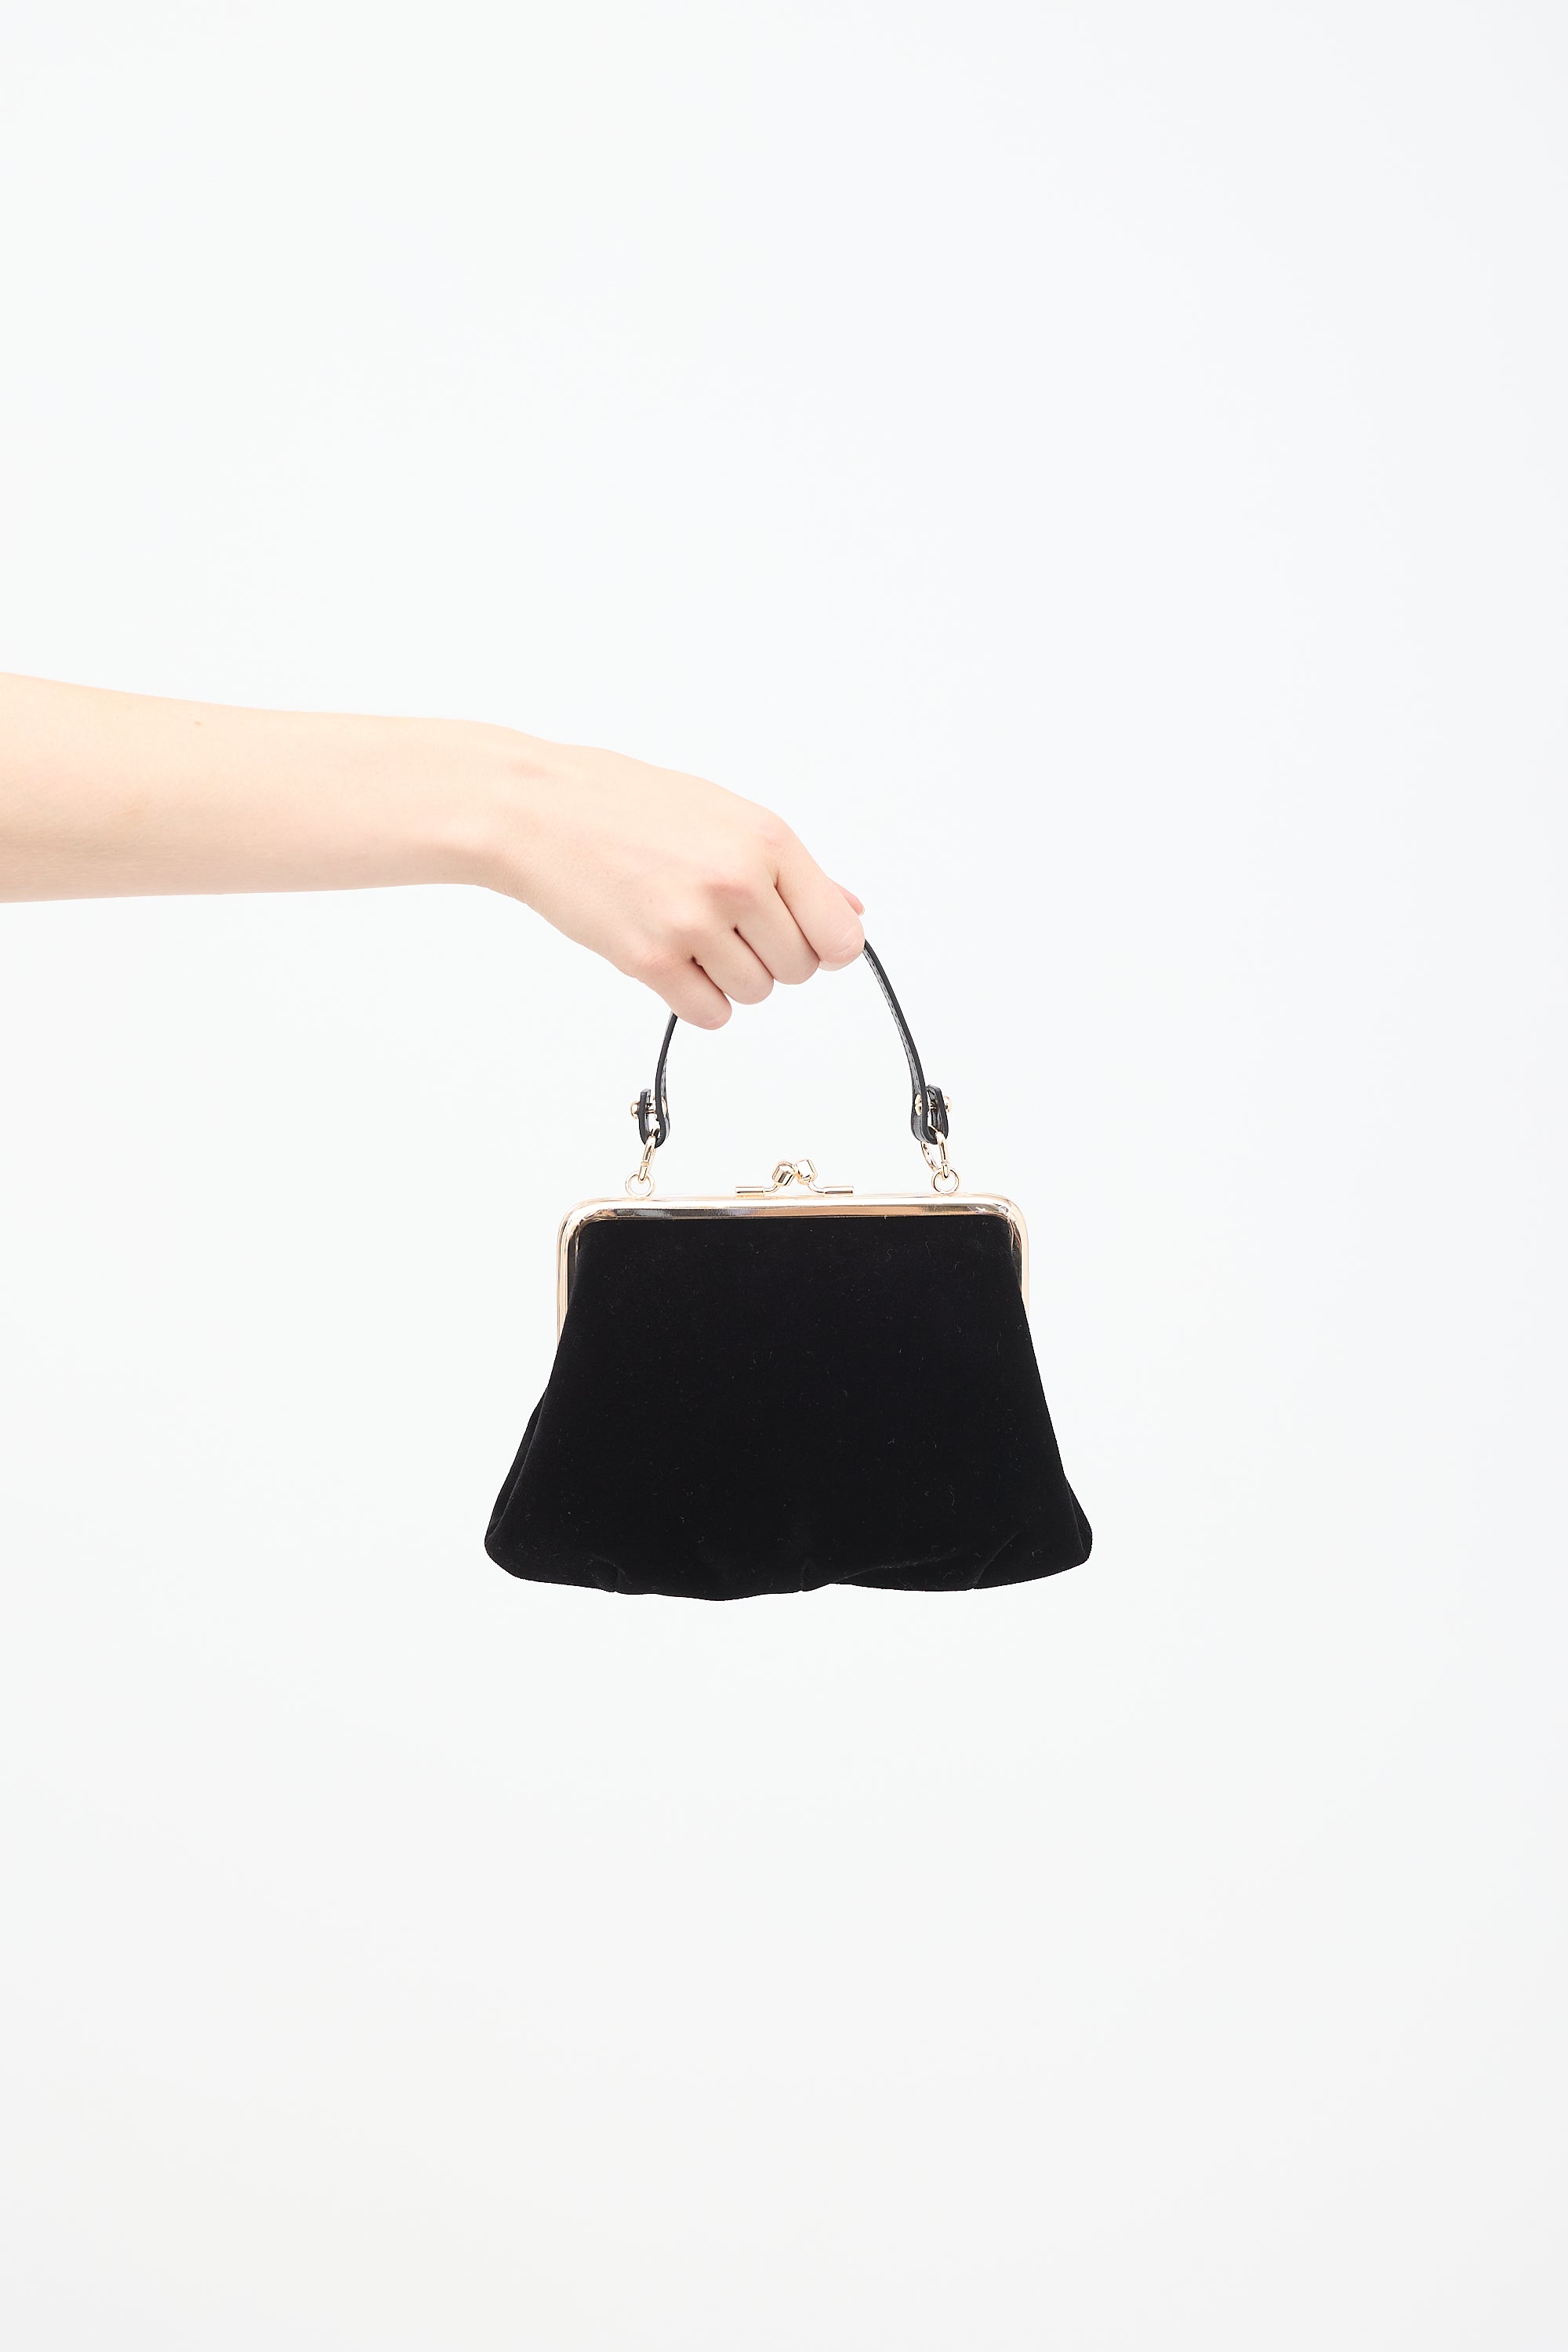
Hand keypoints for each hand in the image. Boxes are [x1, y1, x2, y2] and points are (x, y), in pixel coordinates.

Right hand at [492, 739, 864, 1027]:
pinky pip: (709, 1013)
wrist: (540, 810)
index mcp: (766, 841)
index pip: (837, 934)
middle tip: (726, 925)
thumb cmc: (629, 806)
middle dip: (770, 957)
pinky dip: (699, 998)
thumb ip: (793, 871)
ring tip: (691, 933)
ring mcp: (692, 923)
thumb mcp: (725, 815)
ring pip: (755, 993)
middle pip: (798, 969)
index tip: (803, 941)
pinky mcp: (649, 960)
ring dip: (731, 977)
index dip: (824, 946)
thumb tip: (851, 914)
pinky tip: (673, 959)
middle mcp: (736, 881)